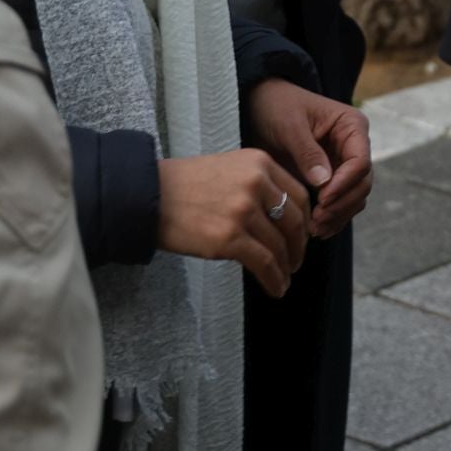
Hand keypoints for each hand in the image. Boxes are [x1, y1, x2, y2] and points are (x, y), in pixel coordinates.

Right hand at [156, 148, 308, 297]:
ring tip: (285, 277)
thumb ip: (259, 183)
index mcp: (260, 163)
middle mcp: (257, 183)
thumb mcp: (230, 168)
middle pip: (294, 221)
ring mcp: (243, 211)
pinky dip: (274, 278)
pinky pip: (263, 263)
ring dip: (286, 266)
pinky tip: (276, 287)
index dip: (305, 219)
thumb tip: (283, 214)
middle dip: (299, 246)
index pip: (299, 195)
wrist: (145, 196)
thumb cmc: (184, 185)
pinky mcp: (228, 238)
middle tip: (296, 260)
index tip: (303, 234)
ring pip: (279, 245)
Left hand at [244, 78, 373, 238]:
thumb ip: (308, 152)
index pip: (360, 161)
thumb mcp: (290, 125)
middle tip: (317, 220)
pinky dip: (331, 217)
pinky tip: (314, 230)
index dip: (345, 183)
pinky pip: (339, 202)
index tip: (323, 199)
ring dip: (338, 215)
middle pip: (362, 183)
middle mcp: (353, 146)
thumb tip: (324, 182)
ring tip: (313, 229)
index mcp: (352, 127)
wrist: (260, 105)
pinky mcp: (329, 179)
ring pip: (354, 196)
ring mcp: (342, 164)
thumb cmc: (277, 107)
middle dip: (342, 204)